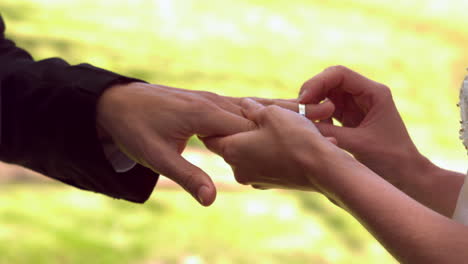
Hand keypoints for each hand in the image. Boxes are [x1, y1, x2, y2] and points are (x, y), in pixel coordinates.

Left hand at [97, 82, 334, 204]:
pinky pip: (241, 109)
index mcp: (204, 115)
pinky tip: (281, 118)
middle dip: (293, 114)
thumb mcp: (156, 156)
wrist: (117, 104)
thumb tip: (210, 202)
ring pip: (254, 108)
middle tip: (329, 116)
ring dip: (284, 110)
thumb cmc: (134, 129)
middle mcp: (213, 106)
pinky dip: (264, 111)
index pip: (249, 124)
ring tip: (317, 113)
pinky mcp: (208, 106)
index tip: (310, 139)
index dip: (280, 130)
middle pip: (259, 112)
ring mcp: (211, 104)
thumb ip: (187, 175)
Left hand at [202, 98, 342, 191]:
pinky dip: (270, 152)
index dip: (216, 123)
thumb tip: (245, 105)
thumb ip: (252, 108)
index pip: (209, 137)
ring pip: (249, 154)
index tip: (224, 113)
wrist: (324, 170)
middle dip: (240, 130)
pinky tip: (287, 142)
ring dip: (257, 141)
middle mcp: (238, 169)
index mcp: (231, 150)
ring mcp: (254, 179)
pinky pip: (264, 163)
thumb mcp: (272, 112)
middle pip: (231, 145)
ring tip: (277, 127)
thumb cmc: (295, 138)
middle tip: (254, 116)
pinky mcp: (271, 184)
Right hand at [298, 66, 431, 190]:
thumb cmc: (389, 160)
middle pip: (330, 80)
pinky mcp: (349, 118)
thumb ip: (328, 132)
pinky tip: (315, 128)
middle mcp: (364, 94)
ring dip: (313, 104)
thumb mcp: (356, 144)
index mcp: (373, 93)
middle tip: (298, 110)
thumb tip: (299, 124)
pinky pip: (327, 109)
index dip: (317, 82)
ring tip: (305, 120)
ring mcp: (356, 105)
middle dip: (312, 92)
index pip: (339, 74)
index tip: (303, 100)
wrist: (406, 177)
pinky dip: (317, 115)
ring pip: (326, 94)